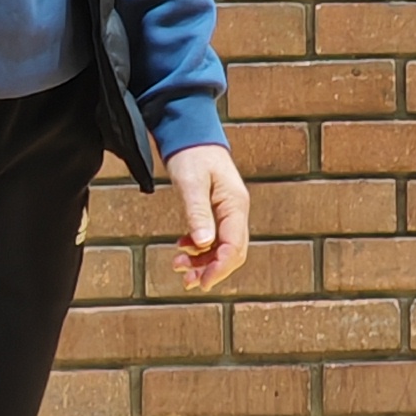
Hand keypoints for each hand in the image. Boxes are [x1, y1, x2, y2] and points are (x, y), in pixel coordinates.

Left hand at [167, 144, 248, 293]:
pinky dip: (199, 248)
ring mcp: (228, 211)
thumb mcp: (191, 182)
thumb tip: (203, 243)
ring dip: (203, 261)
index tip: (202, 283)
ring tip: (179, 265)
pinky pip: (214, 237)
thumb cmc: (191, 153)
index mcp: (235, 205)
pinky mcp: (217, 210)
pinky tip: (182, 248)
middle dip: (211, 270)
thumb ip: (197, 213)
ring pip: (222, 247)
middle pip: (232, 252)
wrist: (190, 132)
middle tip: (187, 281)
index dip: (219, 268)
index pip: (234, 247)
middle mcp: (236, 211)